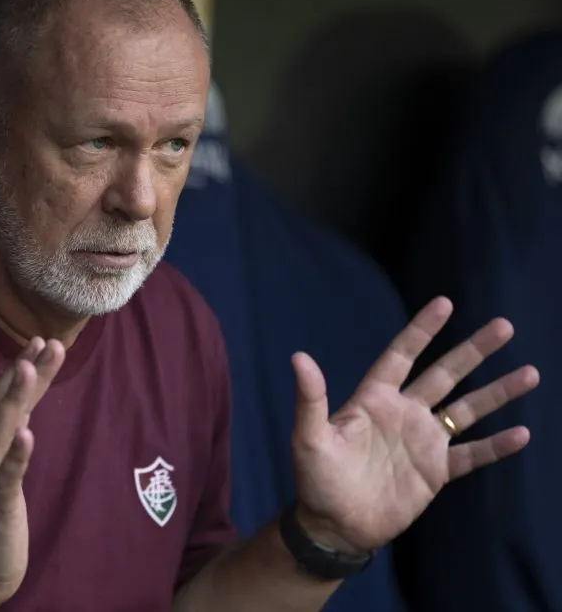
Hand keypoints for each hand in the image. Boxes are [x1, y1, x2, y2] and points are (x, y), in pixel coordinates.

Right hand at [0, 337, 65, 609]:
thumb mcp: (2, 473)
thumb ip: (10, 441)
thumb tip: (23, 411)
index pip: (6, 399)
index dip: (23, 369)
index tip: (39, 339)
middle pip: (4, 404)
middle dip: (26, 372)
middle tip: (45, 341)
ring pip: (1, 431)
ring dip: (16, 399)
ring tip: (28, 368)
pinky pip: (6, 478)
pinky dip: (17, 455)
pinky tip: (28, 435)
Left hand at [290, 296, 538, 553]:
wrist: (335, 525)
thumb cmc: (315, 479)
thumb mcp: (308, 437)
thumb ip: (310, 398)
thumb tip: (298, 357)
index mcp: (374, 399)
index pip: (401, 355)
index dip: (421, 330)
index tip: (445, 303)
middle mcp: (403, 413)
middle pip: (445, 374)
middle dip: (473, 350)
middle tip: (504, 326)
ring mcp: (422, 441)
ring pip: (467, 410)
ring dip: (497, 392)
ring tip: (530, 372)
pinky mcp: (436, 472)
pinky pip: (472, 454)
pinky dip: (496, 446)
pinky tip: (521, 433)